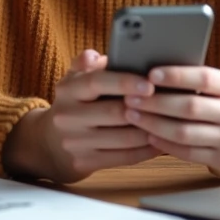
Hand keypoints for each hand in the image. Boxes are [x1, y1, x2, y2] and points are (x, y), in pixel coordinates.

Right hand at [3, 50, 159, 183]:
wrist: (48, 143)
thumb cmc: (74, 103)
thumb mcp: (74, 79)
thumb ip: (86, 64)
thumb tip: (97, 56)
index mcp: (68, 90)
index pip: (96, 82)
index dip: (125, 82)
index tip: (149, 83)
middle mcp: (68, 116)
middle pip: (114, 112)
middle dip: (146, 108)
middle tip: (171, 103)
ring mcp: (76, 142)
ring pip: (123, 138)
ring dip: (151, 130)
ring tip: (170, 122)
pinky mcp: (85, 163)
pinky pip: (123, 157)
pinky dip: (146, 150)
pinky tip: (160, 142)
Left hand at [122, 66, 219, 177]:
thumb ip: (197, 82)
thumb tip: (153, 73)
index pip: (205, 78)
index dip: (176, 76)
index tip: (150, 74)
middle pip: (191, 107)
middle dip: (156, 102)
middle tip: (131, 97)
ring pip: (185, 132)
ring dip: (153, 124)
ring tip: (133, 115)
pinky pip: (187, 152)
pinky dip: (164, 144)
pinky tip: (149, 135)